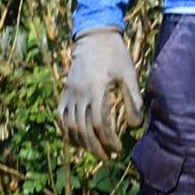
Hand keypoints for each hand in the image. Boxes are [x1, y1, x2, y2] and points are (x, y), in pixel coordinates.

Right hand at [58, 27, 141, 156]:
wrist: (94, 37)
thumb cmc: (116, 56)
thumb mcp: (129, 75)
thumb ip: (133, 100)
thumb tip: (134, 127)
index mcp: (95, 90)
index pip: (98, 124)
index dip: (108, 140)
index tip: (118, 148)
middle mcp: (78, 94)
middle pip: (83, 130)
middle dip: (96, 147)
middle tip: (108, 157)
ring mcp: (68, 94)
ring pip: (70, 126)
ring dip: (82, 144)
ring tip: (95, 152)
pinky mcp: (64, 93)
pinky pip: (60, 118)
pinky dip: (66, 132)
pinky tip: (76, 142)